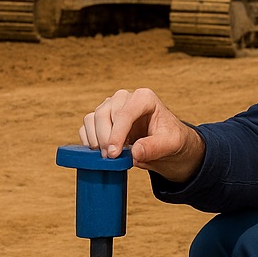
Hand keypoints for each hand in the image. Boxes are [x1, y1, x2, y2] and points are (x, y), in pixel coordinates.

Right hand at [80, 87, 205, 182]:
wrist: (166, 145)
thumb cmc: (170, 139)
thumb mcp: (170, 144)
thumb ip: (154, 147)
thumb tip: (133, 153)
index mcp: (144, 98)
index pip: (124, 113)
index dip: (116, 134)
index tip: (114, 154)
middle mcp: (124, 98)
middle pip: (104, 113)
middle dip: (105, 138)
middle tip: (111, 158)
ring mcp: (111, 107)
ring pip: (92, 118)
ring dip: (94, 139)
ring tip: (105, 157)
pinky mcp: (102, 119)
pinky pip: (87, 126)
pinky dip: (88, 139)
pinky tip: (97, 153)